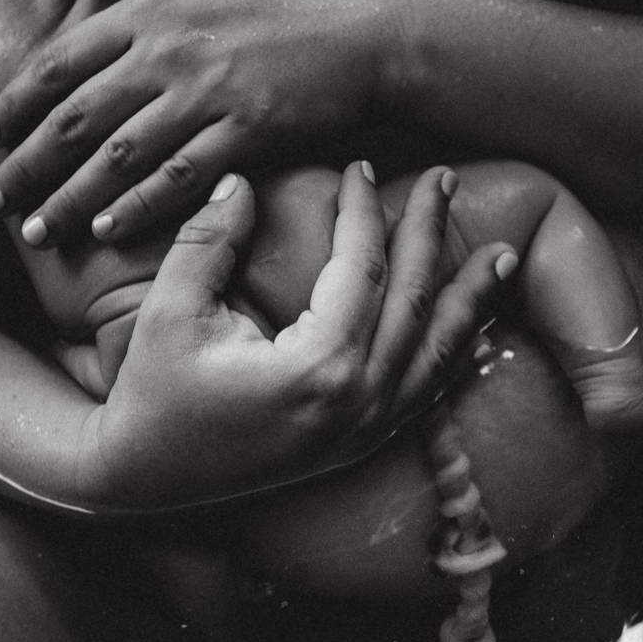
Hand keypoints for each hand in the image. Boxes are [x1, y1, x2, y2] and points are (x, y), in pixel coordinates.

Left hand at [0, 0, 394, 246]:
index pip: (63, 61)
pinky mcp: (246, 130)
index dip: (19, 102)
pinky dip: (138, 207)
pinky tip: (106, 232)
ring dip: (70, 199)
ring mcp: (207, 93)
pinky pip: (178, 177)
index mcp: (151, 8)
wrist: (364, 29)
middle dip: (27, 165)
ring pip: (118, 157)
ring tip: (37, 229)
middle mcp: (169, 51)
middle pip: (77, 118)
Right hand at [80, 163, 516, 511]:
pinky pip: (423, 393)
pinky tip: (471, 324)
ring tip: (499, 254)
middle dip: (431, 234)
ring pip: (435, 353)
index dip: (364, 211)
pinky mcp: (359, 445)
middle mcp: (356, 403)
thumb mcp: (170, 311)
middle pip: (412, 301)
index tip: (361, 166)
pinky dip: (451, 352)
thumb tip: (242, 180)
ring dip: (468, 298)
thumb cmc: (151, 390)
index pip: (362, 268)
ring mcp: (363, 431)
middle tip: (445, 179)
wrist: (144, 475)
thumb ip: (210, 241)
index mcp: (317, 367)